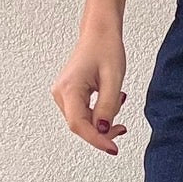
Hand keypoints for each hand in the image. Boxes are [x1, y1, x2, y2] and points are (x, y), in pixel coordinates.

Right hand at [50, 32, 128, 155]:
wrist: (99, 33)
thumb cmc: (105, 48)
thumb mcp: (113, 78)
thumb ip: (108, 106)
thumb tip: (101, 130)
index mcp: (69, 88)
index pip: (79, 125)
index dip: (96, 140)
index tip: (113, 149)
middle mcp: (60, 93)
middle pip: (80, 125)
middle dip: (102, 131)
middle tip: (122, 128)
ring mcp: (62, 94)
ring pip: (82, 121)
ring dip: (102, 121)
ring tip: (118, 99)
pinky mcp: (68, 94)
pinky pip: (83, 113)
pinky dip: (99, 113)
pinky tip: (112, 100)